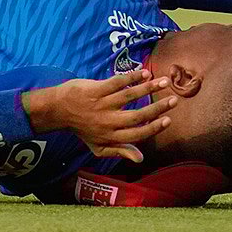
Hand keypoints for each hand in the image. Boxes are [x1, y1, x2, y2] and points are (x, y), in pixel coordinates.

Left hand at [24, 70, 176, 162]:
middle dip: (157, 108)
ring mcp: (101, 104)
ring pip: (129, 96)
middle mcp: (107, 122)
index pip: (136, 134)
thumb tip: (141, 159)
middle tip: (174, 100)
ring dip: (148, 88)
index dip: (153, 128)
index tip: (168, 120)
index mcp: (110, 136)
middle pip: (136, 116)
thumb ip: (120, 151)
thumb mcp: (99, 147)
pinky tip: (145, 73)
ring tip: (164, 82)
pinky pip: (117, 82)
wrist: (58, 110)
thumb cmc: (82, 129)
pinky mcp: (95, 89)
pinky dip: (132, 77)